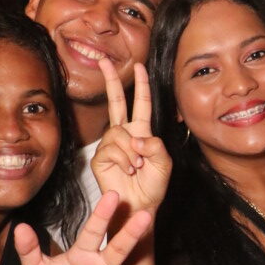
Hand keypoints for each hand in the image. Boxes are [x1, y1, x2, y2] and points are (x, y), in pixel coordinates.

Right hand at [91, 59, 171, 214]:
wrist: (140, 204)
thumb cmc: (153, 185)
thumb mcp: (164, 162)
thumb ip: (155, 145)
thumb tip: (136, 137)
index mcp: (141, 131)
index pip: (141, 103)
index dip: (141, 85)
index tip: (139, 66)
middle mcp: (124, 134)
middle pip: (117, 102)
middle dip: (111, 81)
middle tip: (103, 60)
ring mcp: (110, 145)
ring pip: (119, 133)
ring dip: (132, 152)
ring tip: (137, 167)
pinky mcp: (100, 158)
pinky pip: (112, 149)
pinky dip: (124, 161)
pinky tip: (128, 171)